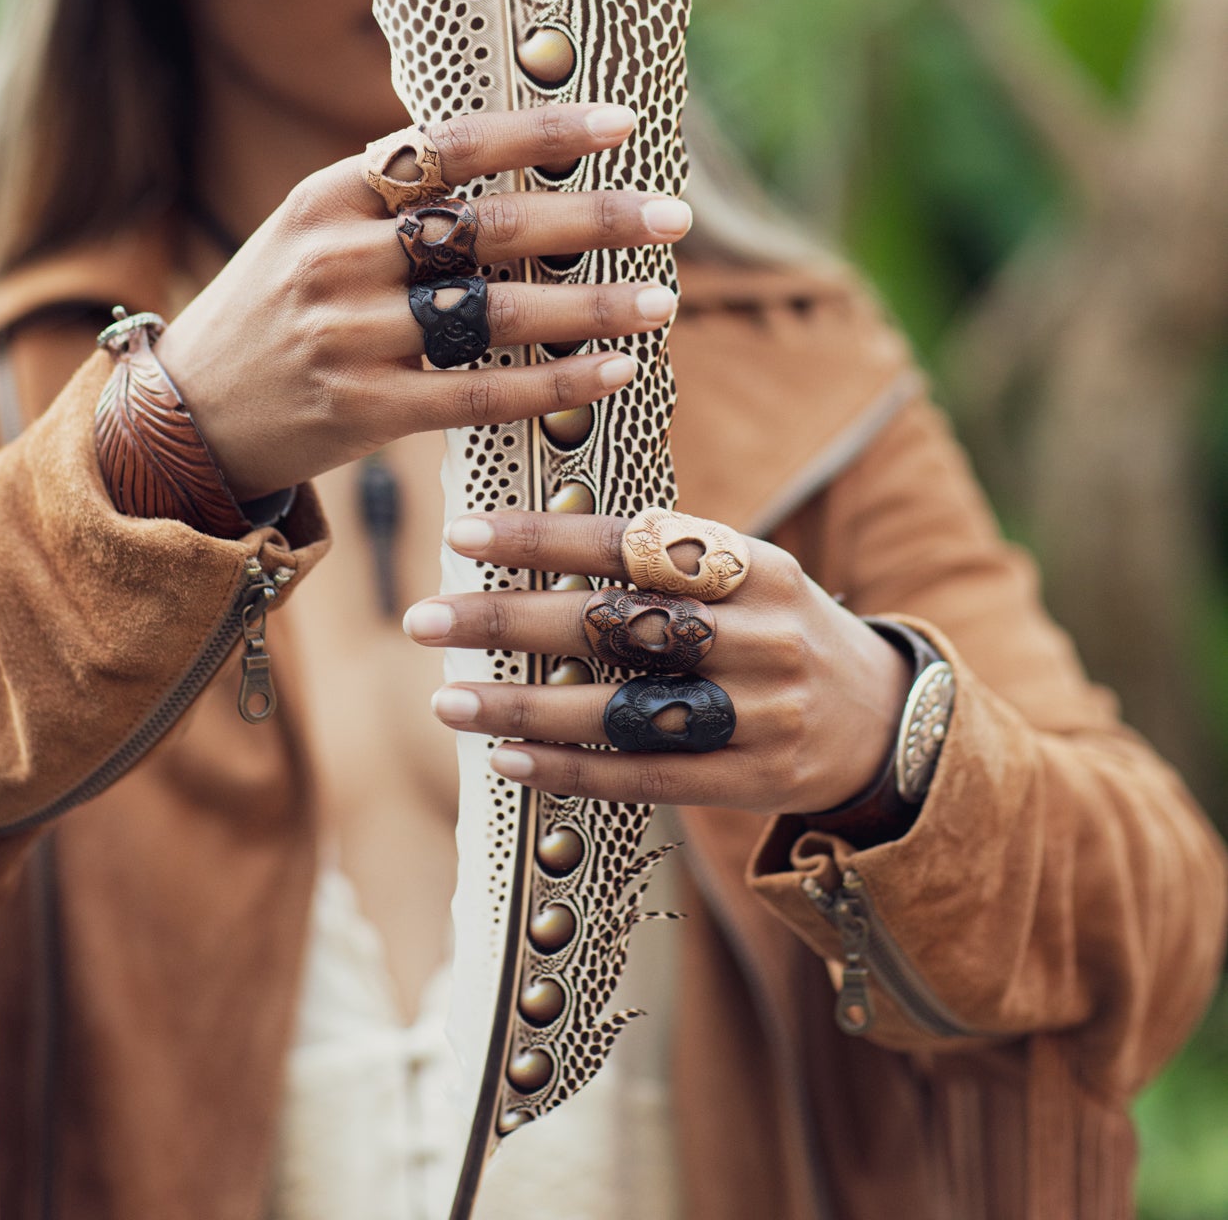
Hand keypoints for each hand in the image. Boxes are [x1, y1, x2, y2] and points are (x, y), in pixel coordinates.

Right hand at [156, 104, 691, 497]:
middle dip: (592, 219)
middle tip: (674, 216)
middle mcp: (336, 258)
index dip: (540, 131)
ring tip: (662, 300)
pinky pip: (477, 395)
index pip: (450, 146)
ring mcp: (346, 336)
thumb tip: (520, 159)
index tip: (622, 123)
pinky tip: (613, 372)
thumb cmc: (274, 311)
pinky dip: (551, 383)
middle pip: (487, 228)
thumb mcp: (309, 231)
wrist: (181, 420)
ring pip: (493, 315)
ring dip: (589, 307)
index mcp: (327, 195)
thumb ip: (396, 200)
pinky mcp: (360, 411)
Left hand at [408, 511, 911, 813]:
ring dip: (525, 708)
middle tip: (425, 617)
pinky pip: (645, 777)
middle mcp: (761, 633)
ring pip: (622, 709)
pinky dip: (571, 770)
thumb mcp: (750, 575)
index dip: (546, 536)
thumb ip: (665, 562)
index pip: (635, 540)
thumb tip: (535, 543)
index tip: (464, 533)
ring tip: (447, 700)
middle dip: (511, 621)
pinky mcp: (752, 780)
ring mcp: (760, 712)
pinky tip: (507, 760)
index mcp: (756, 564)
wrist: (889, 725)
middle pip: (618, 623)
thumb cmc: (783, 631)